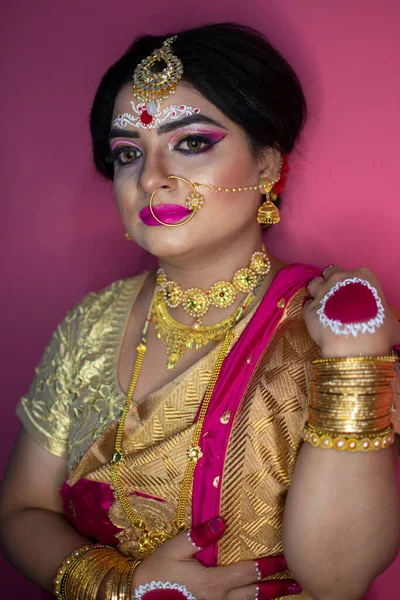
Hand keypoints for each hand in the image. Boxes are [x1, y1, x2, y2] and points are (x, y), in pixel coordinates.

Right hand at [131, 517, 301, 598]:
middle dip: (277, 588)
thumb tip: (221, 522)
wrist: (139, 599)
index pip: (249, 572)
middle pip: (255, 594)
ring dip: (267, 599)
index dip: (269, 566)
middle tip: (299, 584)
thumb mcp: (173, 549)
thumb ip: (197, 536)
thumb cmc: (157, 573)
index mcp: (214, 582)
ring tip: (285, 593)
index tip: (287, 560)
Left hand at [304, 266, 399, 357]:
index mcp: (363, 276)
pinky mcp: (309, 308)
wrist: (354, 344)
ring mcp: (322, 292)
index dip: (353, 284)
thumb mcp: (392, 322)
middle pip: (331, 272)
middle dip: (332, 282)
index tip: (354, 296)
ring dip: (317, 292)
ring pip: (314, 283)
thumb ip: (386, 316)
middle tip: (336, 298)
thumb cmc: (379, 330)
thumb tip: (387, 324)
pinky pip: (306, 304)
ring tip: (322, 305)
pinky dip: (310, 310)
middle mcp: (340, 278)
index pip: (355, 273)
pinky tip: (316, 319)